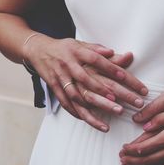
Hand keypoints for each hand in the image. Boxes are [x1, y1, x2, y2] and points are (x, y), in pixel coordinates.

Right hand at [24, 35, 147, 130]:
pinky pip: (66, 103)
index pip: (96, 60)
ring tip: (111, 116)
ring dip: (94, 107)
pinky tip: (91, 120)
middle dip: (106, 93)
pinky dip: (77, 113)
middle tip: (123, 104)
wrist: (38, 50)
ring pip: (77, 96)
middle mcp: (68, 65)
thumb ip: (96, 49)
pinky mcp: (54, 88)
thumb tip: (113, 52)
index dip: (110, 67)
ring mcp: (60, 78)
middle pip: (89, 81)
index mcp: (77, 52)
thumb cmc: (63, 48)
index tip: (125, 77)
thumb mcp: (79, 44)